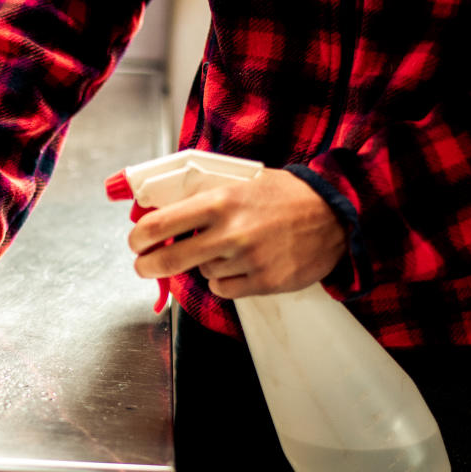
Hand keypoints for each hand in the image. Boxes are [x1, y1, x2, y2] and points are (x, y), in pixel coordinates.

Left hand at [128, 168, 347, 297]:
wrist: (335, 214)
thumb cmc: (283, 195)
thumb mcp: (238, 182)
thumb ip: (202, 197)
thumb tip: (160, 211)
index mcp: (220, 201)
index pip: (159, 224)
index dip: (138, 238)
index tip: (135, 243)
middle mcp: (231, 232)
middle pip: (168, 260)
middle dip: (147, 266)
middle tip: (143, 266)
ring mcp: (248, 260)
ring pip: (201, 273)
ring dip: (204, 265)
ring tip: (229, 249)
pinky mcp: (264, 282)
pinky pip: (223, 289)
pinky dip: (225, 281)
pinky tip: (241, 265)